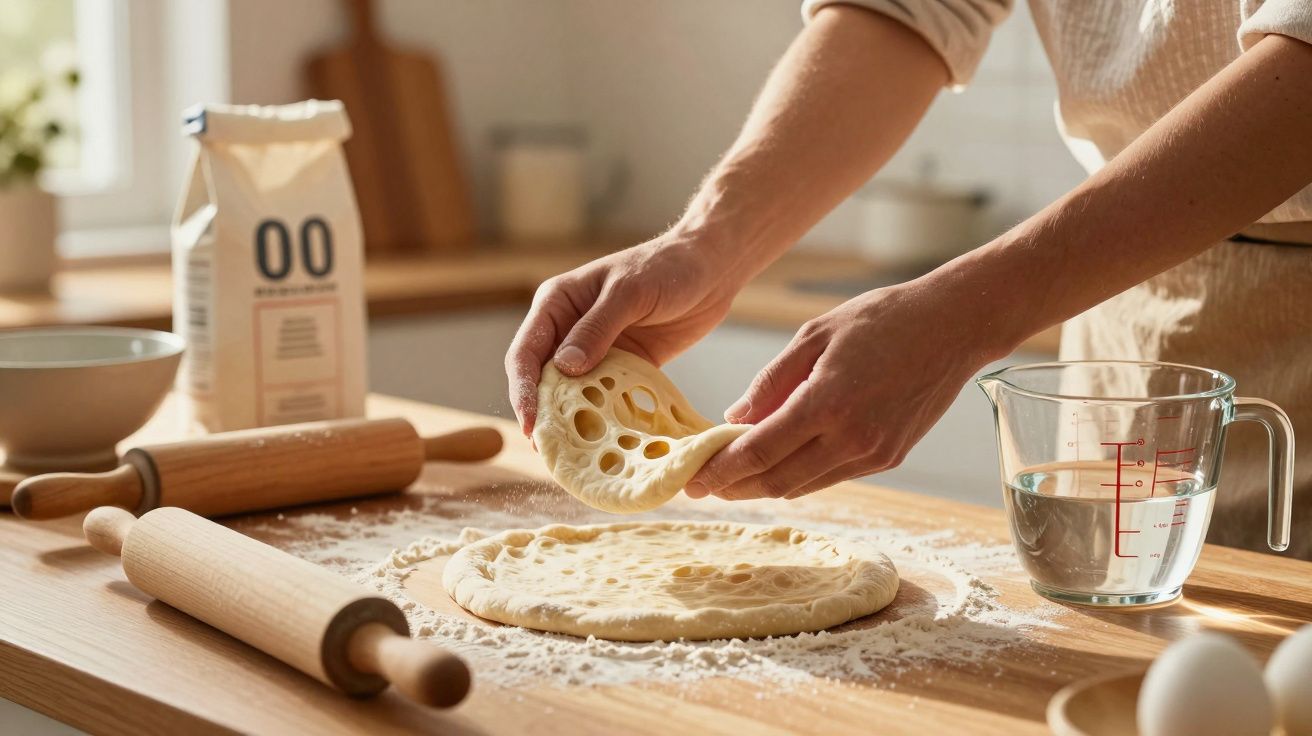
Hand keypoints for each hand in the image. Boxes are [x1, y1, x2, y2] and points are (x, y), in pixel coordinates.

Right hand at [505, 233, 742, 435]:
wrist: (711, 269)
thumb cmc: (667, 267)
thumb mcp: (629, 293)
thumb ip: (596, 329)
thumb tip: (563, 367)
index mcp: (557, 304)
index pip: (526, 353)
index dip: (523, 391)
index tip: (531, 425)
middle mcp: (568, 329)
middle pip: (542, 380)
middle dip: (543, 415)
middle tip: (549, 452)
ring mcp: (596, 350)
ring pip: (572, 394)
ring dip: (572, 422)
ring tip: (573, 457)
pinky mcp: (623, 367)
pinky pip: (605, 397)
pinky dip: (604, 418)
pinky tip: (607, 442)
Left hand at [685, 278, 1009, 500]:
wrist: (954, 326)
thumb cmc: (882, 319)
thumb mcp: (814, 334)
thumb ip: (770, 382)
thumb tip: (733, 420)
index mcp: (826, 403)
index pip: (758, 452)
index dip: (720, 470)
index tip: (691, 478)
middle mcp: (851, 439)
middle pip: (777, 481)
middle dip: (735, 487)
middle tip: (703, 485)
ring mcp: (873, 454)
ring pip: (804, 486)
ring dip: (765, 486)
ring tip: (733, 478)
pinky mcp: (889, 458)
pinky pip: (831, 477)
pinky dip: (798, 476)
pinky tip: (778, 464)